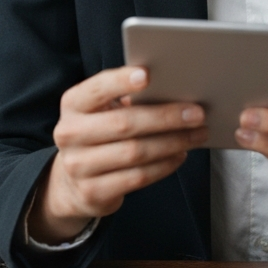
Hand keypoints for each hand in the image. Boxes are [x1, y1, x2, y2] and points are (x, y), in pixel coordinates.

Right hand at [28, 66, 207, 243]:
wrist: (71, 182)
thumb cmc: (98, 133)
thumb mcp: (101, 111)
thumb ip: (126, 99)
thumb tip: (172, 92)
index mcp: (73, 105)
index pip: (97, 89)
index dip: (121, 82)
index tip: (148, 75)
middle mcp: (70, 134)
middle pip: (125, 123)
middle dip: (166, 117)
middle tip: (197, 113)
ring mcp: (78, 166)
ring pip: (135, 152)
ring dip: (173, 142)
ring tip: (197, 134)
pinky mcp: (93, 193)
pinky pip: (138, 177)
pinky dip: (165, 165)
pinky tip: (180, 154)